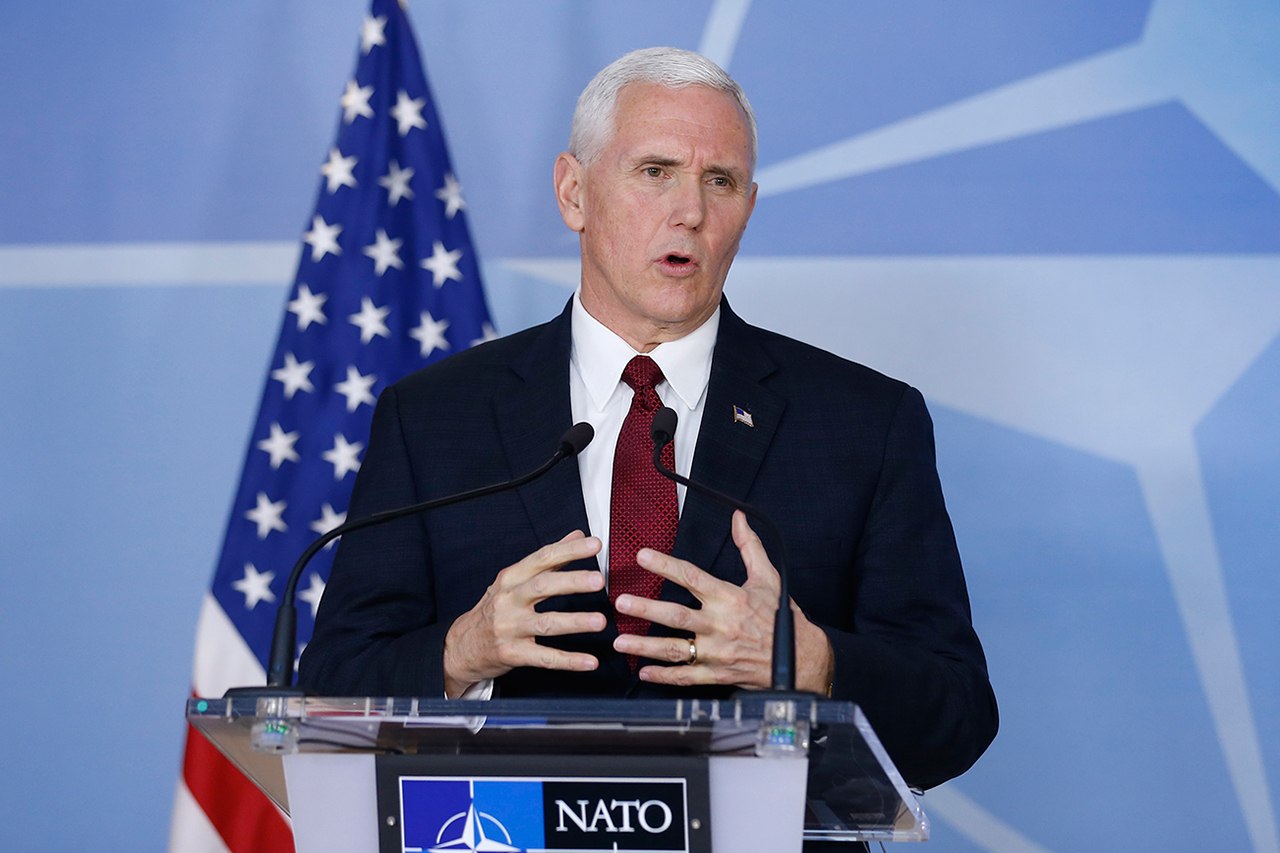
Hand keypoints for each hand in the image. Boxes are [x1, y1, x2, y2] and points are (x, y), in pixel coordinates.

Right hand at [442, 530, 604, 696]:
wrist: (462, 645)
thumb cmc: (494, 609)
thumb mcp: (514, 580)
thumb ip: (548, 559)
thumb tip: (577, 535)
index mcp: (511, 578)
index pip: (542, 558)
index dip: (569, 551)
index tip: (595, 544)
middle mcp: (509, 600)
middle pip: (543, 587)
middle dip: (572, 582)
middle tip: (599, 580)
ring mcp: (509, 628)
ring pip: (546, 624)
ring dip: (575, 622)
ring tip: (600, 621)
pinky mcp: (512, 654)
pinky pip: (544, 658)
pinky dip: (569, 661)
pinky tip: (590, 661)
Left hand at [613, 511, 832, 691]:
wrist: (802, 659)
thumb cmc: (781, 617)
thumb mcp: (768, 577)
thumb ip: (750, 546)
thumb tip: (738, 518)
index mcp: (729, 598)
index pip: (692, 576)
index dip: (665, 565)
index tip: (642, 556)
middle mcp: (720, 624)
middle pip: (677, 615)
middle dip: (646, 609)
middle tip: (621, 602)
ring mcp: (718, 652)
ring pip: (676, 648)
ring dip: (646, 645)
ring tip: (620, 642)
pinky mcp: (718, 674)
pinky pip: (687, 677)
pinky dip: (664, 676)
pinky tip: (644, 672)